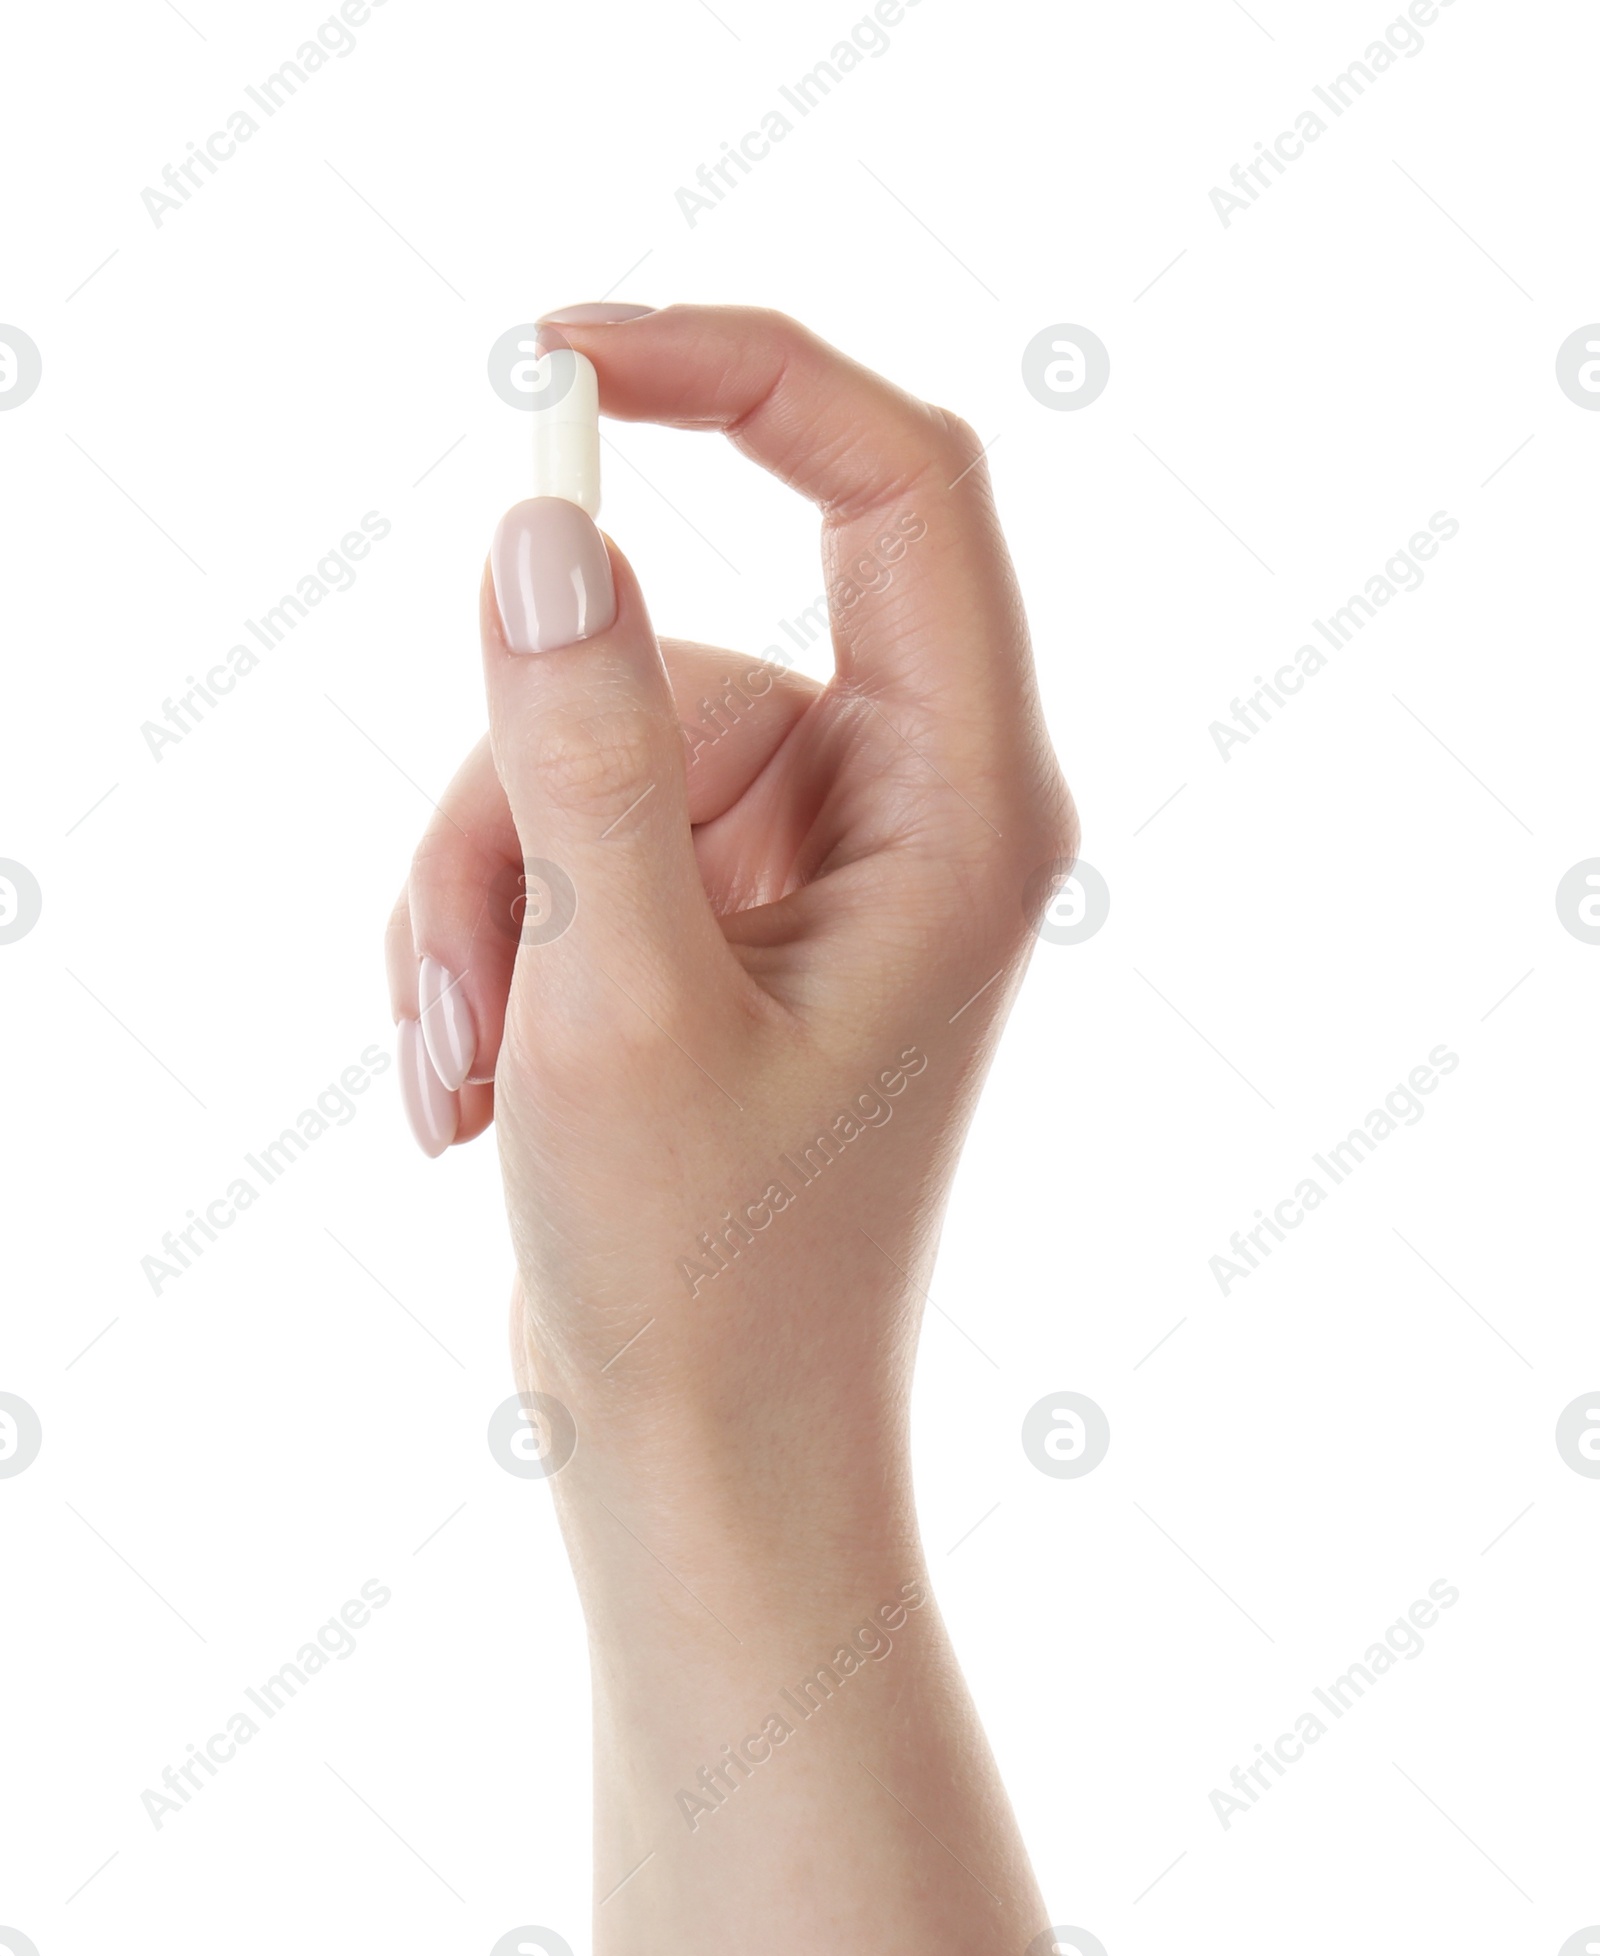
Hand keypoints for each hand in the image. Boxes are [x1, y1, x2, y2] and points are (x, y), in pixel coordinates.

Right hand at [386, 304, 1075, 1517]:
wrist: (708, 1458)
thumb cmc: (708, 1276)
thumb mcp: (621, 1002)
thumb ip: (588, 757)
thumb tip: (550, 530)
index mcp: (962, 809)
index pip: (895, 482)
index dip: (737, 375)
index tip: (551, 360)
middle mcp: (905, 813)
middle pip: (678, 650)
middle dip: (518, 791)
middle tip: (472, 992)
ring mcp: (804, 871)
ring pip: (584, 751)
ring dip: (480, 898)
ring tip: (467, 1077)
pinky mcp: (713, 921)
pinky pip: (562, 836)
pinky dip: (488, 940)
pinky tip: (469, 1088)